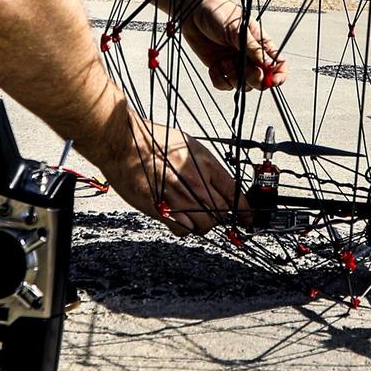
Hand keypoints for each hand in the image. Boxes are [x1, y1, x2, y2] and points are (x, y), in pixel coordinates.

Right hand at [89, 110, 238, 236]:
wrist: (121, 142)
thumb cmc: (151, 140)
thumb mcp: (188, 145)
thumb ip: (206, 167)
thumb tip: (220, 186)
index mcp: (204, 163)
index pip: (234, 194)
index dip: (245, 209)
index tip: (248, 217)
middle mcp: (194, 182)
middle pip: (222, 213)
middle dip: (222, 216)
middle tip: (216, 214)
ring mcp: (177, 197)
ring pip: (204, 226)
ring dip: (203, 224)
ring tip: (194, 214)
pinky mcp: (160, 210)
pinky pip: (182, 230)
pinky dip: (184, 228)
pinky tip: (178, 217)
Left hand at [183, 0, 287, 90]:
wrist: (194, 13)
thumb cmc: (219, 13)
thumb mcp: (238, 29)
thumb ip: (253, 48)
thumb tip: (269, 65)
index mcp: (261, 45)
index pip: (278, 65)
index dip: (279, 76)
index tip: (272, 81)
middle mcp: (250, 57)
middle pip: (261, 81)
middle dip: (253, 79)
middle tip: (242, 67)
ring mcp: (236, 64)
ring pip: (243, 86)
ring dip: (234, 77)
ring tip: (224, 60)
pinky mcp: (220, 69)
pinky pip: (224, 85)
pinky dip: (219, 79)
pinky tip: (215, 65)